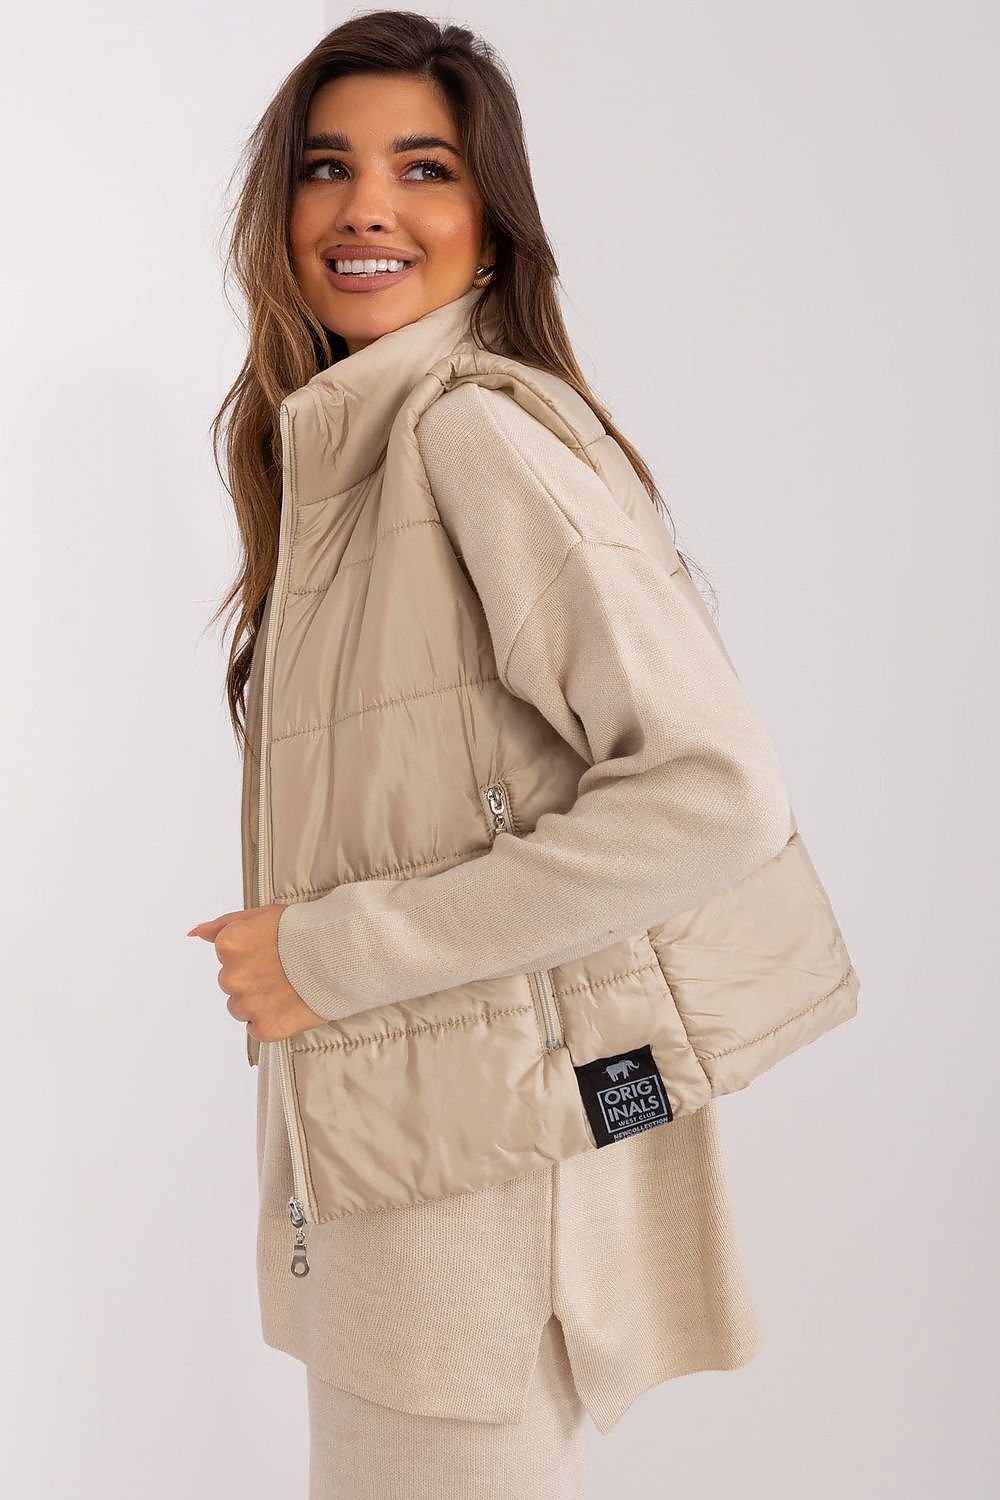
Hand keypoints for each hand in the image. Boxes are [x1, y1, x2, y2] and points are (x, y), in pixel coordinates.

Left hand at [187, 904, 327, 1042]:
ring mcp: (247, 1005)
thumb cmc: (307, 930)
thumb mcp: (263, 915)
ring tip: (289, 987)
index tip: (274, 951)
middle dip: (254, 979)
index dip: (253, 954)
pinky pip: (258, 1029)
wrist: (345, 954)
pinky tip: (291, 1004)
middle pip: (232, 984)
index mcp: (228, 945)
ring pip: (242, 1008)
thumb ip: (224, 925)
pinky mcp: (264, 1028)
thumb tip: (194, 933)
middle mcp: (231, 976)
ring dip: (260, 1002)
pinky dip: (273, 1020)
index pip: (227, 956)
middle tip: (285, 969)